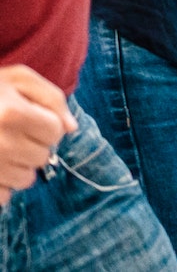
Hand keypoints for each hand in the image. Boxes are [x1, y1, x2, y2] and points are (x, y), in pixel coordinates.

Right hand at [0, 64, 73, 204]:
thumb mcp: (19, 78)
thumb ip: (52, 98)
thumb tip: (71, 129)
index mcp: (11, 114)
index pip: (55, 132)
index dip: (47, 124)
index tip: (31, 118)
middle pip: (42, 157)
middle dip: (34, 145)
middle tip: (14, 132)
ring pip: (25, 179)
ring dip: (20, 166)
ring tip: (2, 147)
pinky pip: (3, 196)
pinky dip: (2, 184)